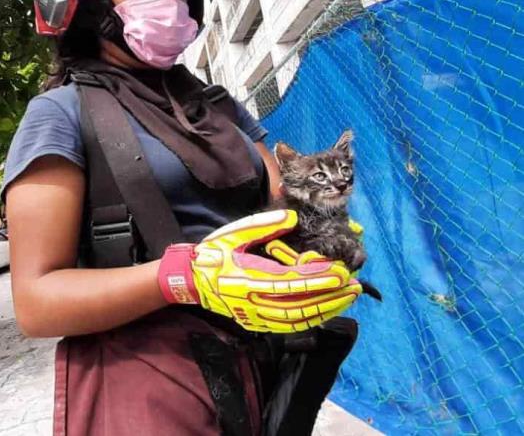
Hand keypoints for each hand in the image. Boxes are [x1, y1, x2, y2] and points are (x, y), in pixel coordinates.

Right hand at [158, 210, 361, 332]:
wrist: (190, 281)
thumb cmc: (213, 253)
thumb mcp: (234, 233)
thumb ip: (263, 224)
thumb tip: (292, 218)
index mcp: (248, 277)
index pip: (291, 283)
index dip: (318, 280)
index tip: (342, 274)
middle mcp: (252, 301)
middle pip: (299, 305)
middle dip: (330, 297)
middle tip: (354, 287)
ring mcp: (254, 316)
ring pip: (297, 319)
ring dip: (325, 310)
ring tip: (346, 299)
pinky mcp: (256, 324)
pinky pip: (288, 326)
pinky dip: (310, 320)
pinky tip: (326, 311)